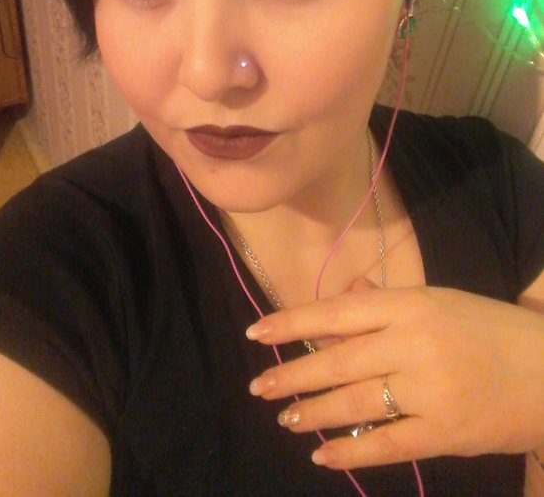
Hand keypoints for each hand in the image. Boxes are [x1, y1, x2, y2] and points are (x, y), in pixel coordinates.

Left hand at [246, 286, 543, 470]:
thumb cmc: (488, 330)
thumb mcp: (439, 301)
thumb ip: (386, 299)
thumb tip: (345, 290)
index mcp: (411, 305)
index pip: (339, 312)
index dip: (293, 322)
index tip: (257, 332)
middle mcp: (414, 343)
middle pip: (339, 360)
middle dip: (294, 375)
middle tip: (259, 387)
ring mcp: (429, 391)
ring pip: (356, 403)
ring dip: (315, 413)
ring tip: (286, 419)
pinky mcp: (445, 434)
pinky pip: (387, 446)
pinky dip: (351, 453)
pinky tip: (323, 456)